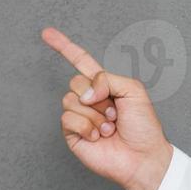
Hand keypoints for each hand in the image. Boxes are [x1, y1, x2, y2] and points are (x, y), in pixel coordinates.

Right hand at [41, 26, 173, 189]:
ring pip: (71, 100)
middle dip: (98, 96)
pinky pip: (68, 118)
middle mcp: (89, 99)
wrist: (142, 156)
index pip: (81, 62)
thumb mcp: (133, 90)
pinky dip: (86, 126)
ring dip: (95, 114)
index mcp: (104, 85)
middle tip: (115, 113)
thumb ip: (107, 79)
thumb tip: (84, 92)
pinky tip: (98, 137)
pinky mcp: (72, 134)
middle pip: (75, 81)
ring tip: (110, 127)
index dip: (64, 47)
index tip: (46, 33)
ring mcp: (79, 116)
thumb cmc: (143, 126)